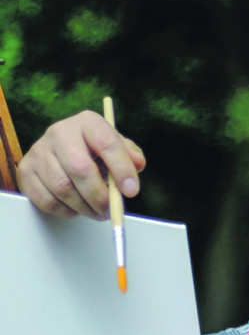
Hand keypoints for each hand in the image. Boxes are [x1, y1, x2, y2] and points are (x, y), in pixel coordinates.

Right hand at [18, 111, 144, 218]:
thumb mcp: (117, 149)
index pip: (106, 142)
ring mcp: (39, 151)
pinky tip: (76, 208)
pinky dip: (66, 211)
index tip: (131, 191)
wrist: (63, 154)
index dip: (121, 169)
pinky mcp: (26, 171)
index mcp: (87, 123)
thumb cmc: (95, 153)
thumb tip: (137, 164)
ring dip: (85, 207)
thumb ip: (130, 156)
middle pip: (80, 169)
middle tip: (111, 211)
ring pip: (63, 188)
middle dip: (99, 196)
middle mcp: (59, 132)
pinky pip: (48, 200)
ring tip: (97, 212)